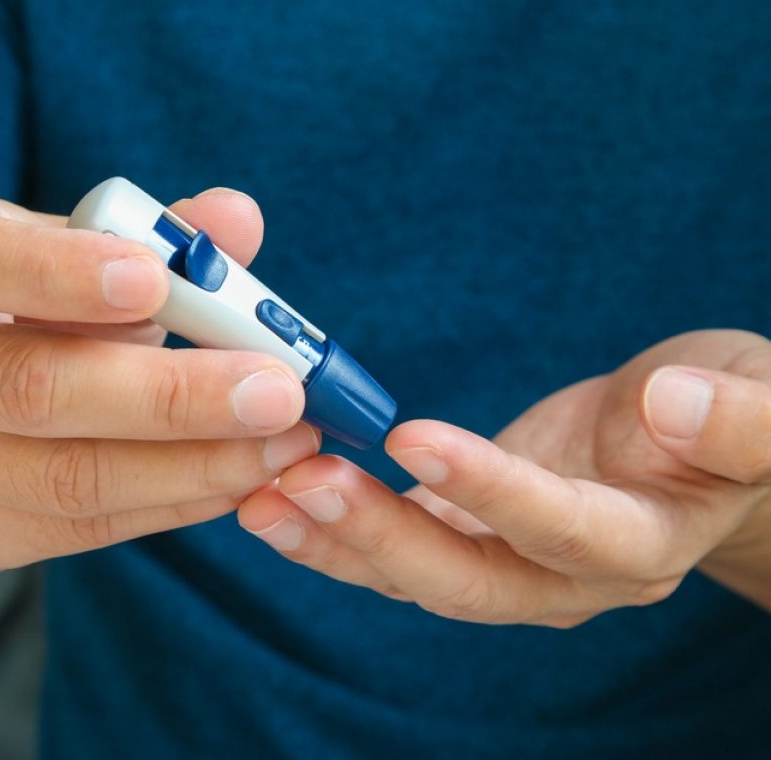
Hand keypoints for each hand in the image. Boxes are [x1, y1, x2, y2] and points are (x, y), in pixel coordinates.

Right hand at [0, 189, 318, 570]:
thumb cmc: (35, 291)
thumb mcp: (71, 245)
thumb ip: (150, 234)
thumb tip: (237, 219)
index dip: (58, 275)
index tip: (152, 279)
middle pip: (35, 391)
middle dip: (172, 396)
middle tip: (278, 391)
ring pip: (73, 478)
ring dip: (199, 463)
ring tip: (287, 440)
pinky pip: (90, 526)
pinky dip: (179, 500)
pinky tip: (244, 475)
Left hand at [238, 330, 770, 624]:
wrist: (701, 444)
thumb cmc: (738, 414)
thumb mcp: (764, 405)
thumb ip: (739, 420)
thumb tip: (675, 404)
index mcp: (640, 541)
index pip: (560, 530)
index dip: (491, 491)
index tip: (414, 440)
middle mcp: (569, 573)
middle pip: (468, 577)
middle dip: (381, 535)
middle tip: (296, 482)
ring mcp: (517, 561)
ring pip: (420, 572)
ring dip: (339, 539)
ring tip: (261, 497)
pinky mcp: (481, 532)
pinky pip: (407, 544)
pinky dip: (347, 524)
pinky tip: (287, 495)